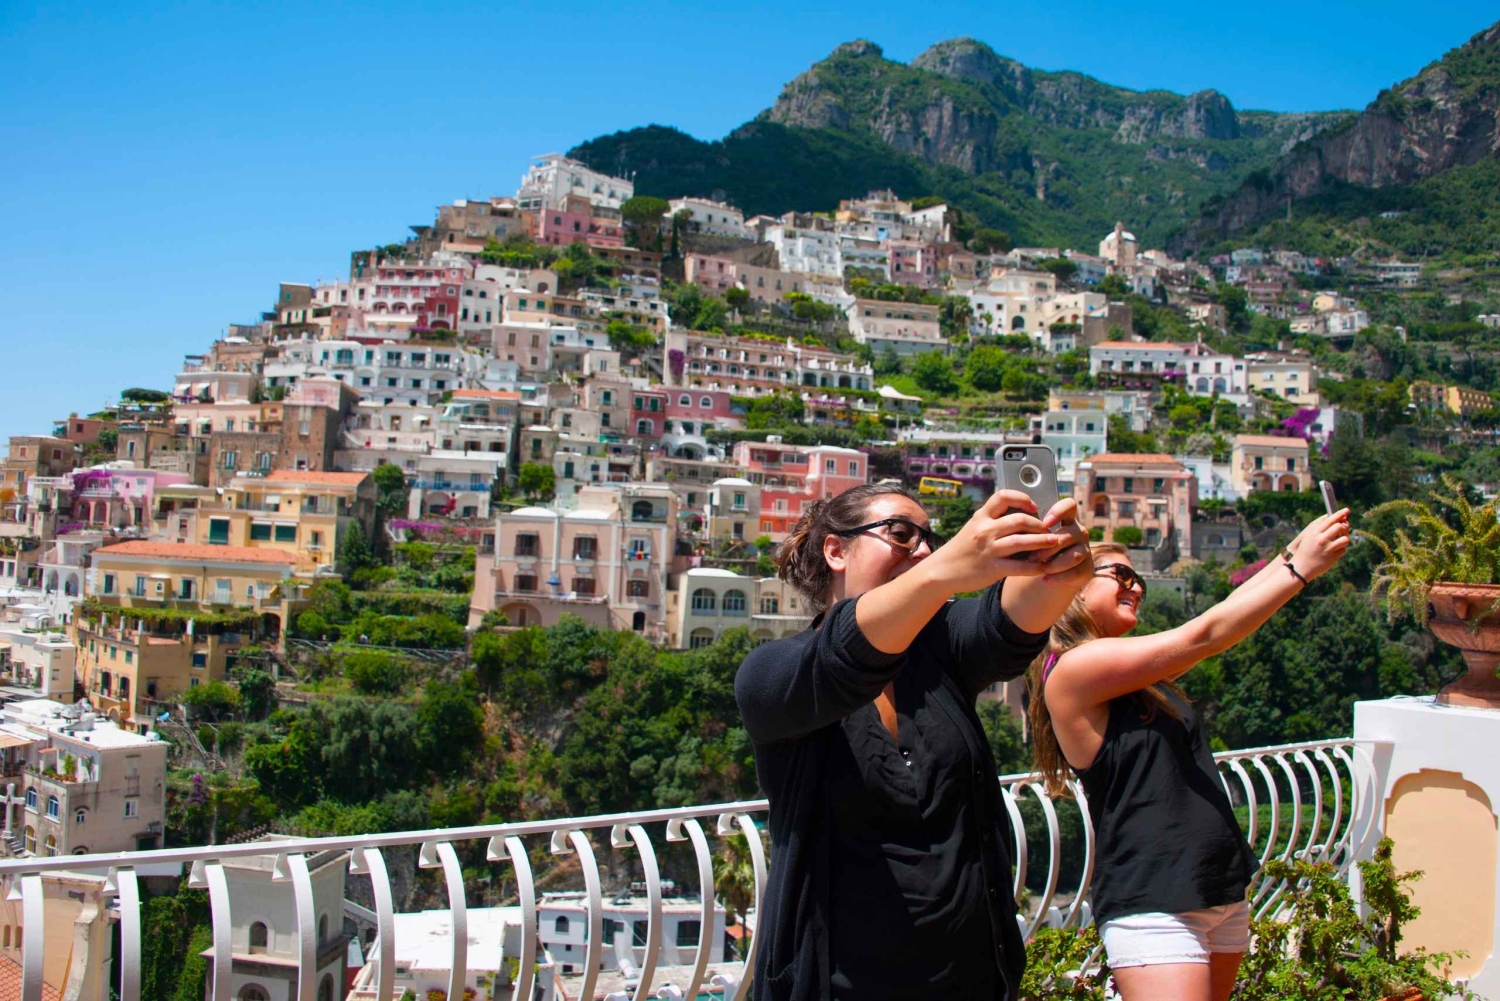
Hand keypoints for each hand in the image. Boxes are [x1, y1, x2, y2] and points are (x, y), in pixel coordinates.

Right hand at [927, 489, 1066, 592]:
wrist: (942, 570)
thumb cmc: (963, 548)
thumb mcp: (974, 528)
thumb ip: (993, 521)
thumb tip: (1023, 515)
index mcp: (981, 517)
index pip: (1003, 496)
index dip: (1022, 498)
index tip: (1033, 506)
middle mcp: (984, 530)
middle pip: (1019, 520)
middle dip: (1039, 524)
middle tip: (1049, 529)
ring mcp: (988, 549)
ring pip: (1022, 541)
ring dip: (1041, 542)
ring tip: (1053, 542)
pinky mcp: (992, 568)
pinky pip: (1020, 567)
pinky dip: (1034, 566)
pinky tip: (1043, 566)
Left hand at [1035, 498, 1092, 588]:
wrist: (1048, 572)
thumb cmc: (1036, 549)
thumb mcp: (1033, 538)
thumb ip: (1028, 530)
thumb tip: (1012, 526)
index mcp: (1066, 520)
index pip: (1070, 505)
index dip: (1059, 511)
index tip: (1045, 523)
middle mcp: (1079, 532)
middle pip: (1069, 534)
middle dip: (1049, 546)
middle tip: (1032, 556)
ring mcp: (1085, 550)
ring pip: (1074, 555)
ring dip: (1054, 563)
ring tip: (1040, 569)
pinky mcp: (1086, 568)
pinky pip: (1075, 572)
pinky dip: (1059, 577)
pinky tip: (1045, 580)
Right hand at [1291, 509, 1351, 579]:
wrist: (1300, 568)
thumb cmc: (1305, 550)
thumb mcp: (1308, 536)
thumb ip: (1319, 526)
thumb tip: (1332, 517)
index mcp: (1314, 533)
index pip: (1330, 520)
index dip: (1340, 514)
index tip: (1347, 510)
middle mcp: (1321, 539)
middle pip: (1339, 527)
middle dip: (1344, 527)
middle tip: (1344, 529)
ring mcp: (1328, 549)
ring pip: (1345, 539)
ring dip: (1344, 539)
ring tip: (1340, 541)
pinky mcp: (1333, 557)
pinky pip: (1344, 550)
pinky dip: (1341, 549)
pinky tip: (1335, 551)